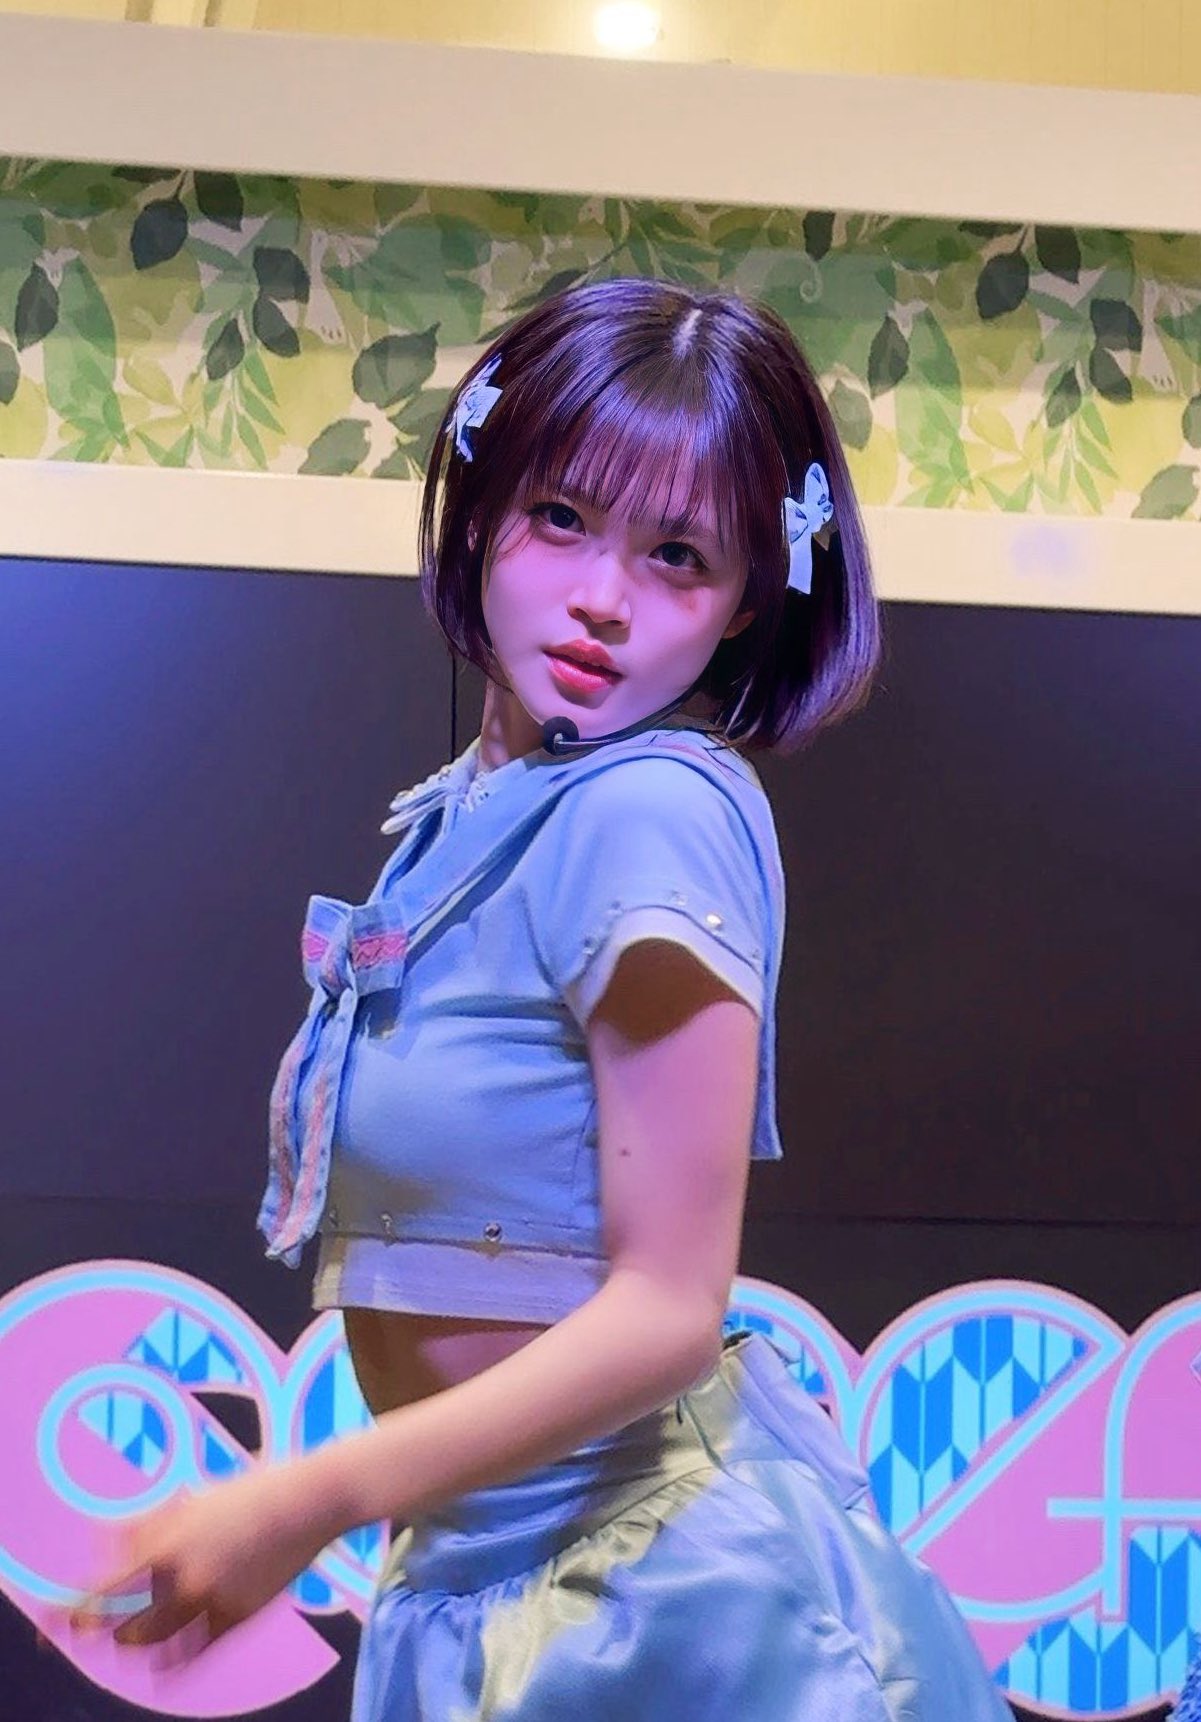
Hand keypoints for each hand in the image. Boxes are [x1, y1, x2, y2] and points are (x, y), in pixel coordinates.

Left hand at [68, 1459, 339, 1651]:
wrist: (308, 1502)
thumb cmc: (248, 1492)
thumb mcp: (191, 1499)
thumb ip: (147, 1526)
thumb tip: (109, 1541)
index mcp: (169, 1543)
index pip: (106, 1590)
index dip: (75, 1613)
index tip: (53, 1624)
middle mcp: (186, 1579)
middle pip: (125, 1627)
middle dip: (106, 1629)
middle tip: (93, 1627)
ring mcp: (213, 1602)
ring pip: (156, 1643)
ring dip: (136, 1642)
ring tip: (130, 1635)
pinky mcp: (237, 1618)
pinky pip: (192, 1651)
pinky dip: (171, 1656)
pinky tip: (163, 1656)